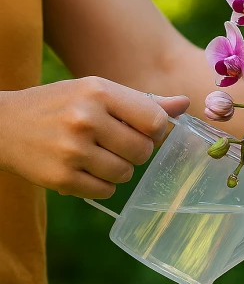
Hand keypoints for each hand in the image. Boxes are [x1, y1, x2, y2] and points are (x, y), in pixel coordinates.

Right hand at [0, 77, 188, 198]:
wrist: (3, 124)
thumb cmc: (61, 104)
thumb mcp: (98, 91)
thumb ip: (143, 102)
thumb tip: (185, 104)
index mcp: (98, 92)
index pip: (155, 121)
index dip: (157, 131)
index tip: (145, 131)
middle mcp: (85, 119)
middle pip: (143, 151)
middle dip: (137, 151)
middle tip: (116, 143)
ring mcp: (71, 151)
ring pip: (126, 173)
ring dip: (119, 169)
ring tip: (98, 155)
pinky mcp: (60, 178)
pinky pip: (106, 191)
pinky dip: (102, 184)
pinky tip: (85, 169)